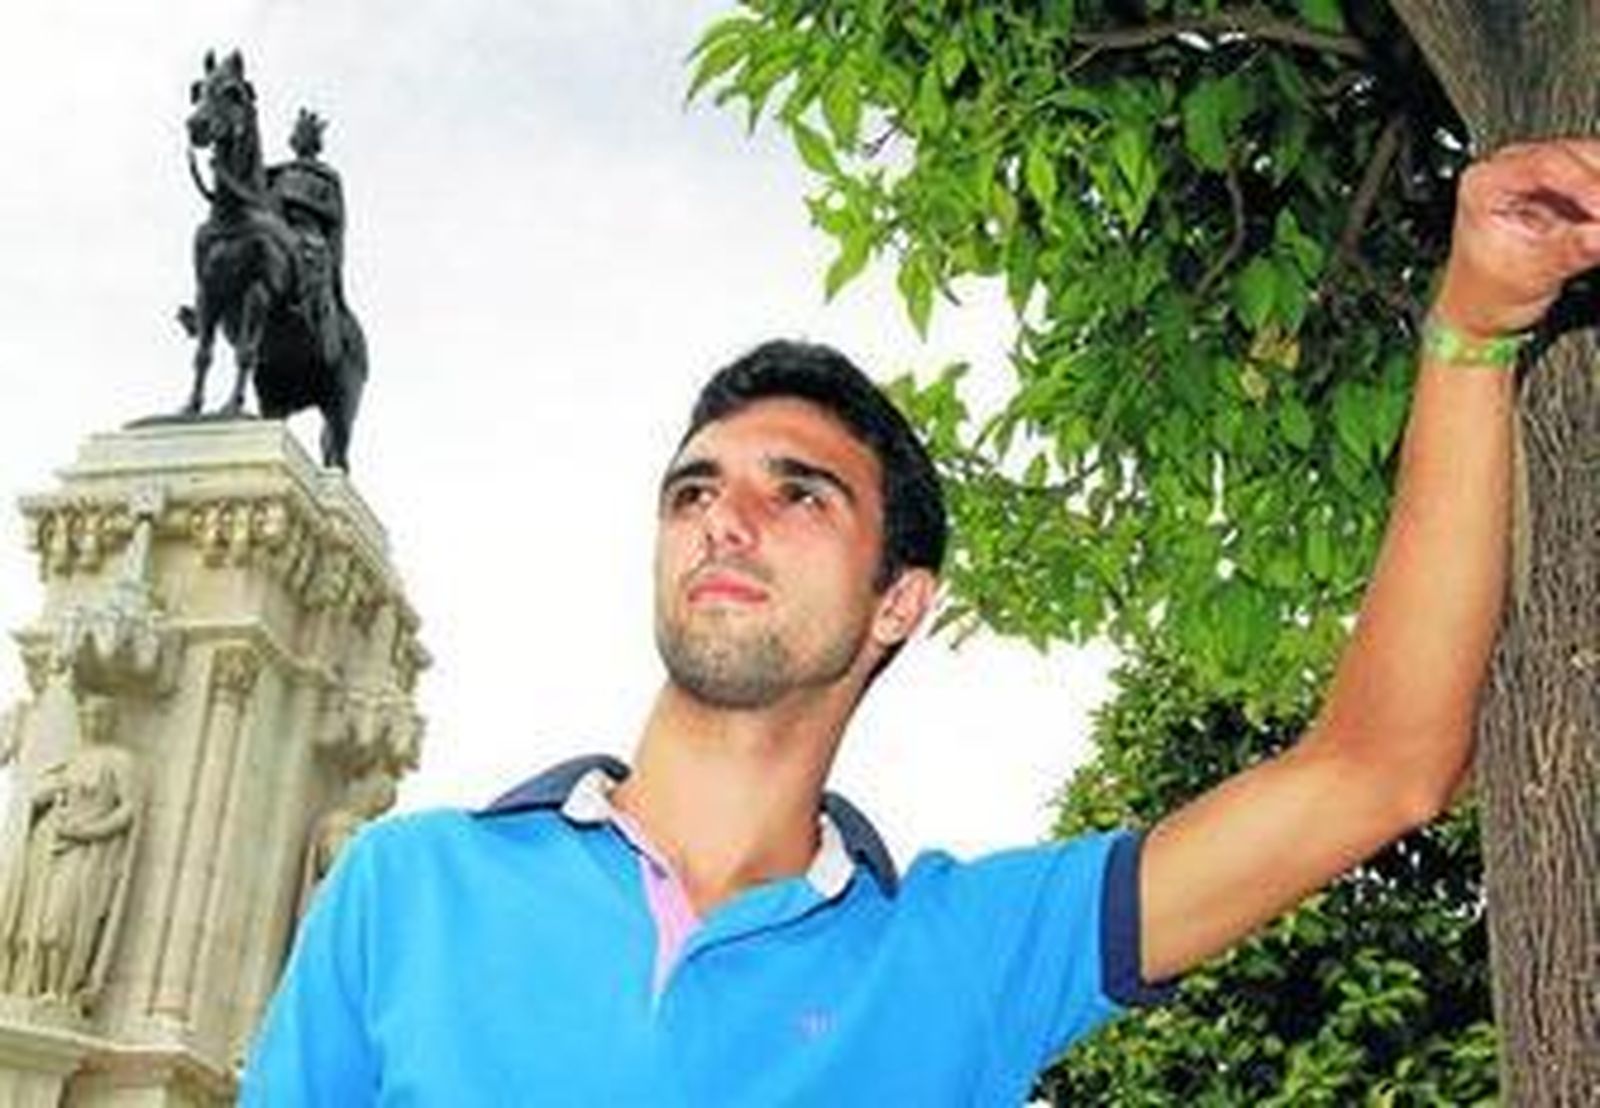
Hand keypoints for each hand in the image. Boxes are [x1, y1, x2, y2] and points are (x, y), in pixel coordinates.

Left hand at [1434, 139, 1599, 338]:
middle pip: (1579, 157)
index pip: (1545, 166)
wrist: (1483, 306)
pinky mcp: (1568, 184)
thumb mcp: (1527, 275)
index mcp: (1485, 182)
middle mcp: (1512, 167)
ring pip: (1597, 162)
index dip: (1586, 184)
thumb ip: (1569, 251)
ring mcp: (1542, 172)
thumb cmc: (1486, 289)